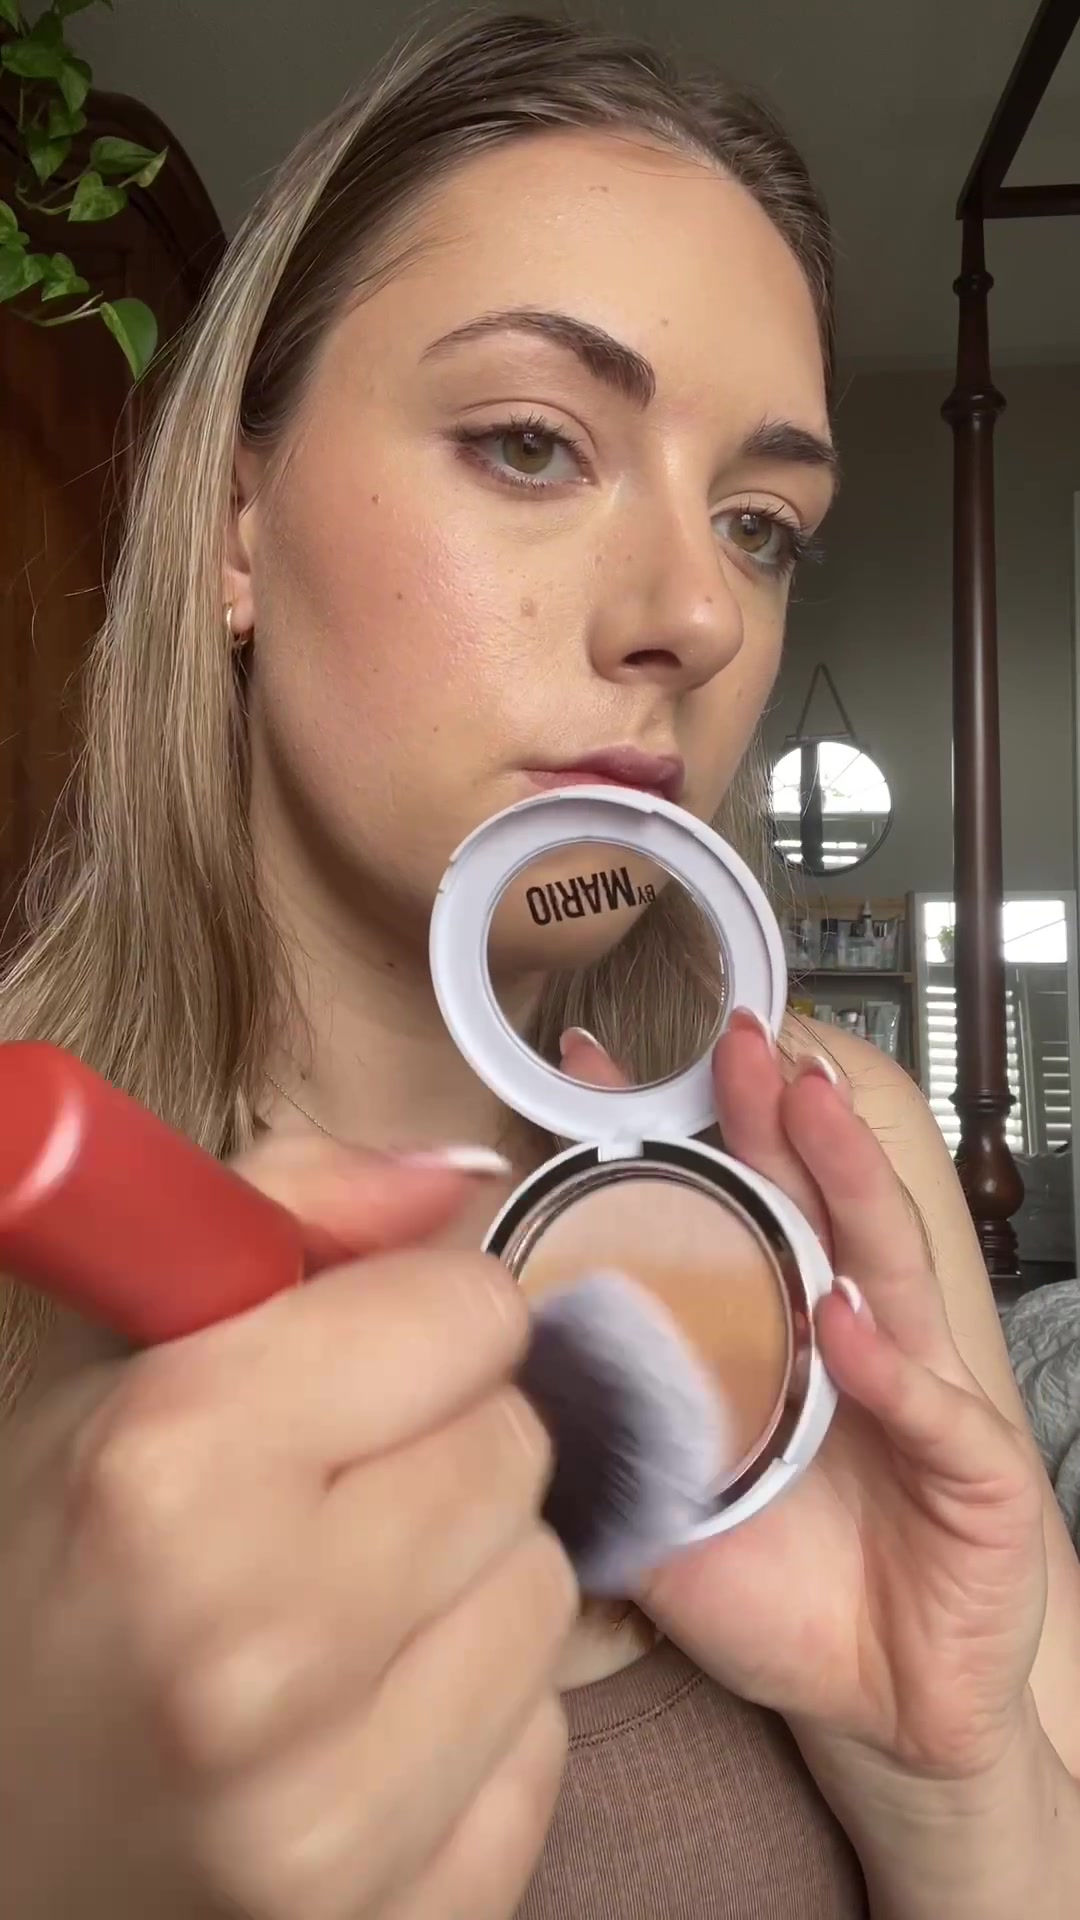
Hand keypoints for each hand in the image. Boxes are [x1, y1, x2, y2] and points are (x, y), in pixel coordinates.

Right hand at [0, 1137, 574, 1919]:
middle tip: (332, 1488)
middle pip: (517, 1450)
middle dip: (442, 1443)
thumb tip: (466, 1175)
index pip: (467, 1312)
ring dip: (467, 1580)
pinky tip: (359, 1721)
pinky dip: (472, 1720)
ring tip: (342, 1606)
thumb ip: (291, 1208)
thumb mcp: (123, 1359)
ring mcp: (326, 1820)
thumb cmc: (54, 1568)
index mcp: (171, 1469)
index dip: (411, 1320)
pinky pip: (542, 1747)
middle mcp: (258, 1650)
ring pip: (549, 1595)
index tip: (354, 1355)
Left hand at [560, 1017, 1046, 1781]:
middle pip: (808, 1207)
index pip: (716, 1213)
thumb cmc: (778, 1596)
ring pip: (884, 1265)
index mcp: (768, 1337)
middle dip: (772, 1115)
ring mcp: (915, 1395)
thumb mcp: (665, 1510)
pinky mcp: (973, 1472)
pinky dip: (888, 1364)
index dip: (663, 1138)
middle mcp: (844, 1341)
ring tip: (806, 1106)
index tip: (592, 1066)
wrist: (884, 1712)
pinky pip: (931, 1408)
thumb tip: (492, 1375)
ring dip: (845, 1182)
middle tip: (735, 1038)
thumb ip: (601, 1439)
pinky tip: (844, 1320)